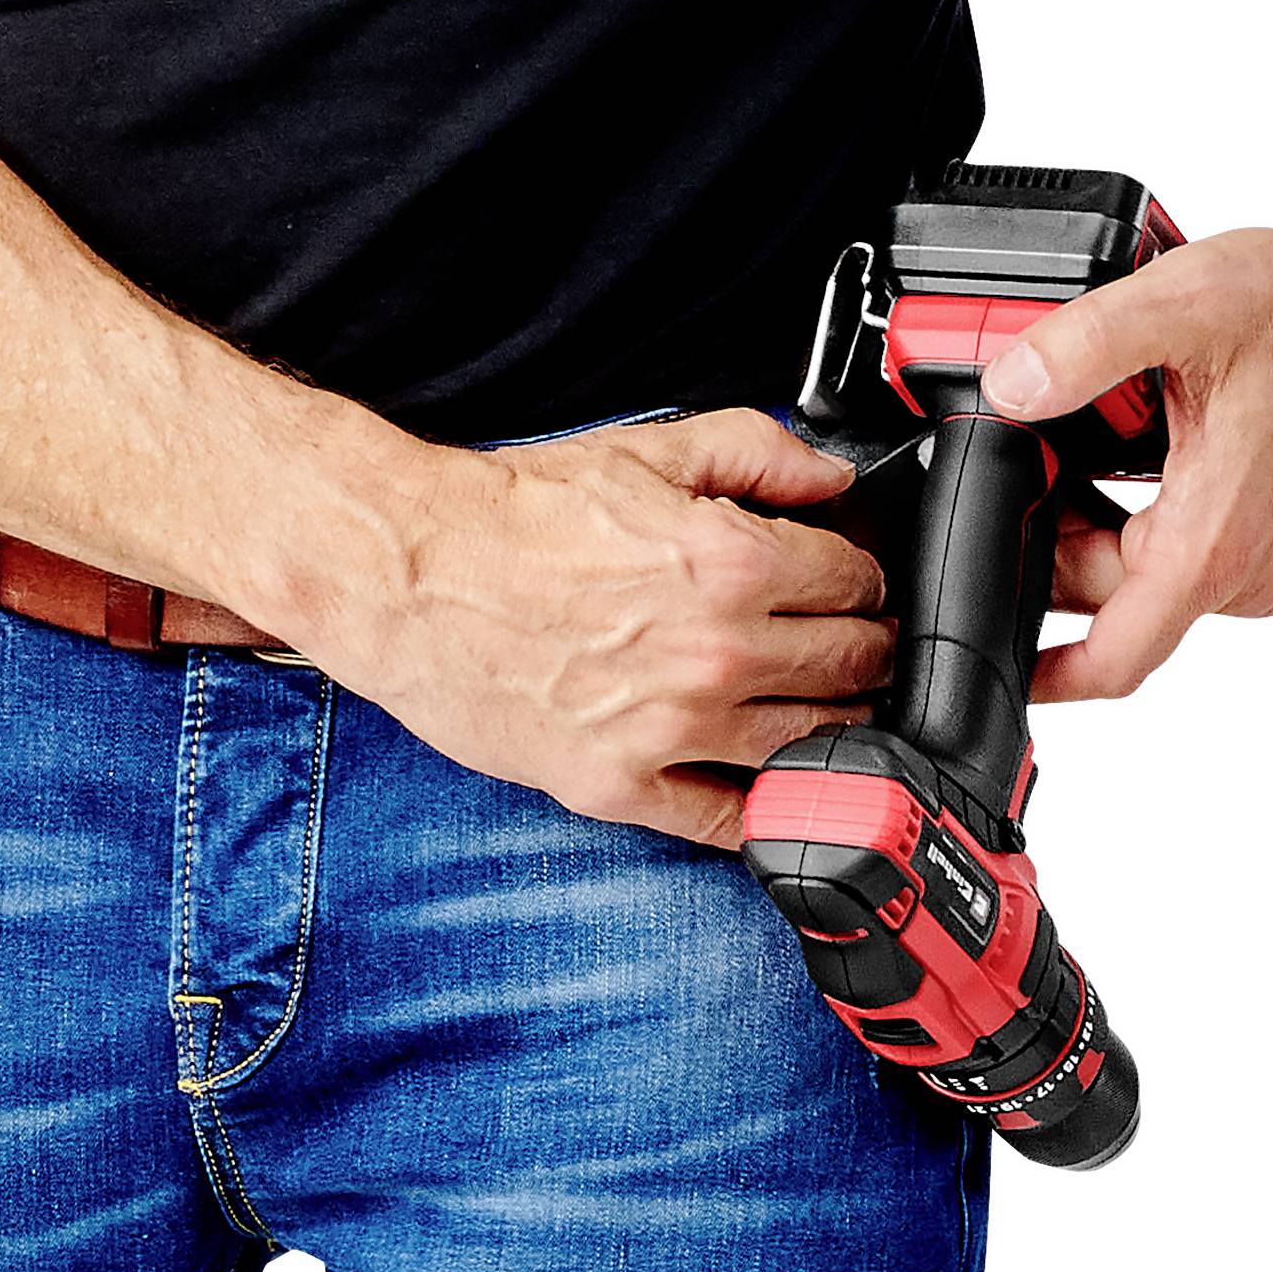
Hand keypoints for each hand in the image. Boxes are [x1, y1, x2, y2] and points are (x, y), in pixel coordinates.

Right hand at [290, 409, 888, 848]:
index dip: (866, 582)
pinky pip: (725, 821)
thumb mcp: (646, 450)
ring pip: (808, 745)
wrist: (406, 575)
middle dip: (866, 652)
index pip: (858, 586)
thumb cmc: (514, 516)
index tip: (855, 589)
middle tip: (852, 647)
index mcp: (732, 564)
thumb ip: (758, 453)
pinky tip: (769, 783)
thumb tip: (834, 479)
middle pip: (852, 668)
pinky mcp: (619, 786)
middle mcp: (715, 654)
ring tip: (819, 707)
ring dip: (831, 725)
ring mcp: (670, 730)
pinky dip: (762, 806)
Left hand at [981, 202, 1272, 699]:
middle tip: (1030, 460)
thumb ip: (1083, 346)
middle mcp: (1248, 573)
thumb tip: (1010, 388)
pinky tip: (1129, 451)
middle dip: (1054, 542)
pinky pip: (1180, 556)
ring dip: (1095, 525)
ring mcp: (1266, 564)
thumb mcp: (1181, 303)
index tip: (996, 664)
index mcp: (1216, 544)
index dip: (1047, 674)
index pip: (1114, 657)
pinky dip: (1139, 517)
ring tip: (1082, 442)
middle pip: (1108, 599)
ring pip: (1141, 575)